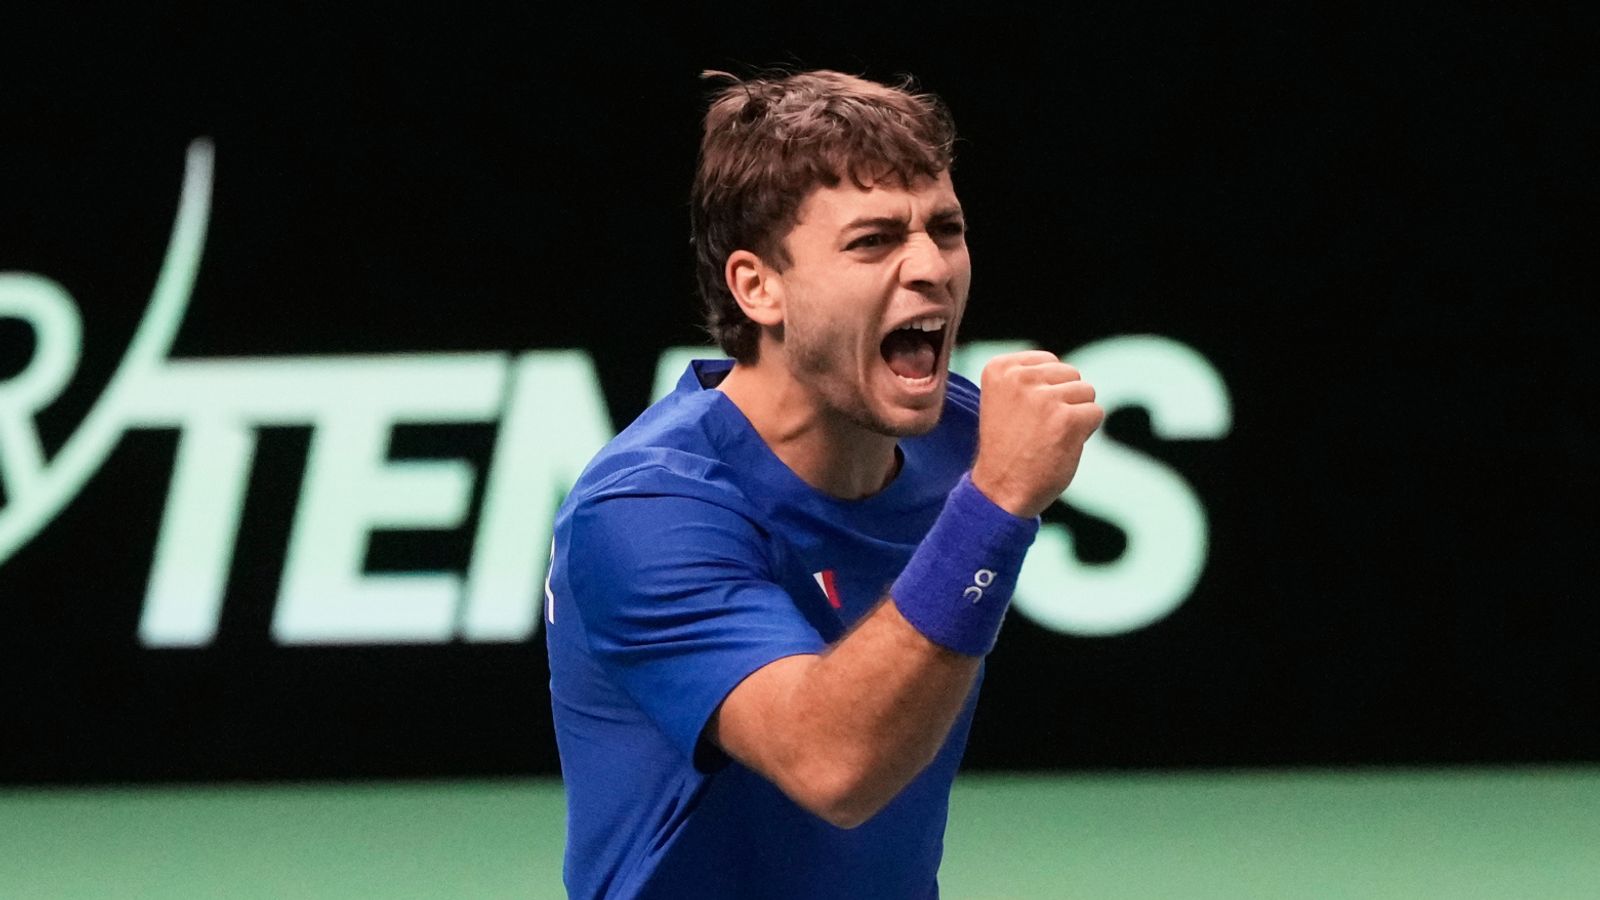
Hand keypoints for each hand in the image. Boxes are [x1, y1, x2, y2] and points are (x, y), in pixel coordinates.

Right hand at [969, 351, 1103, 517]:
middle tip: (1038, 429)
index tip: (1024, 415)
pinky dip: (1085, 432)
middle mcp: (1019, 378)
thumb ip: (1029, 377)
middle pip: (1070, 374)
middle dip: (1064, 400)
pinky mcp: (1067, 419)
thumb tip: (1067, 371)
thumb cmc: (1007, 447)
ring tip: (1049, 437)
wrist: (1000, 491)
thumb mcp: (1005, 399)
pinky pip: (1096, 412)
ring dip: (1075, 416)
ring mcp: (1044, 398)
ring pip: (1086, 391)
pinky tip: (1062, 446)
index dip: (1046, 390)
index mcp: (999, 369)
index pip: (1049, 362)